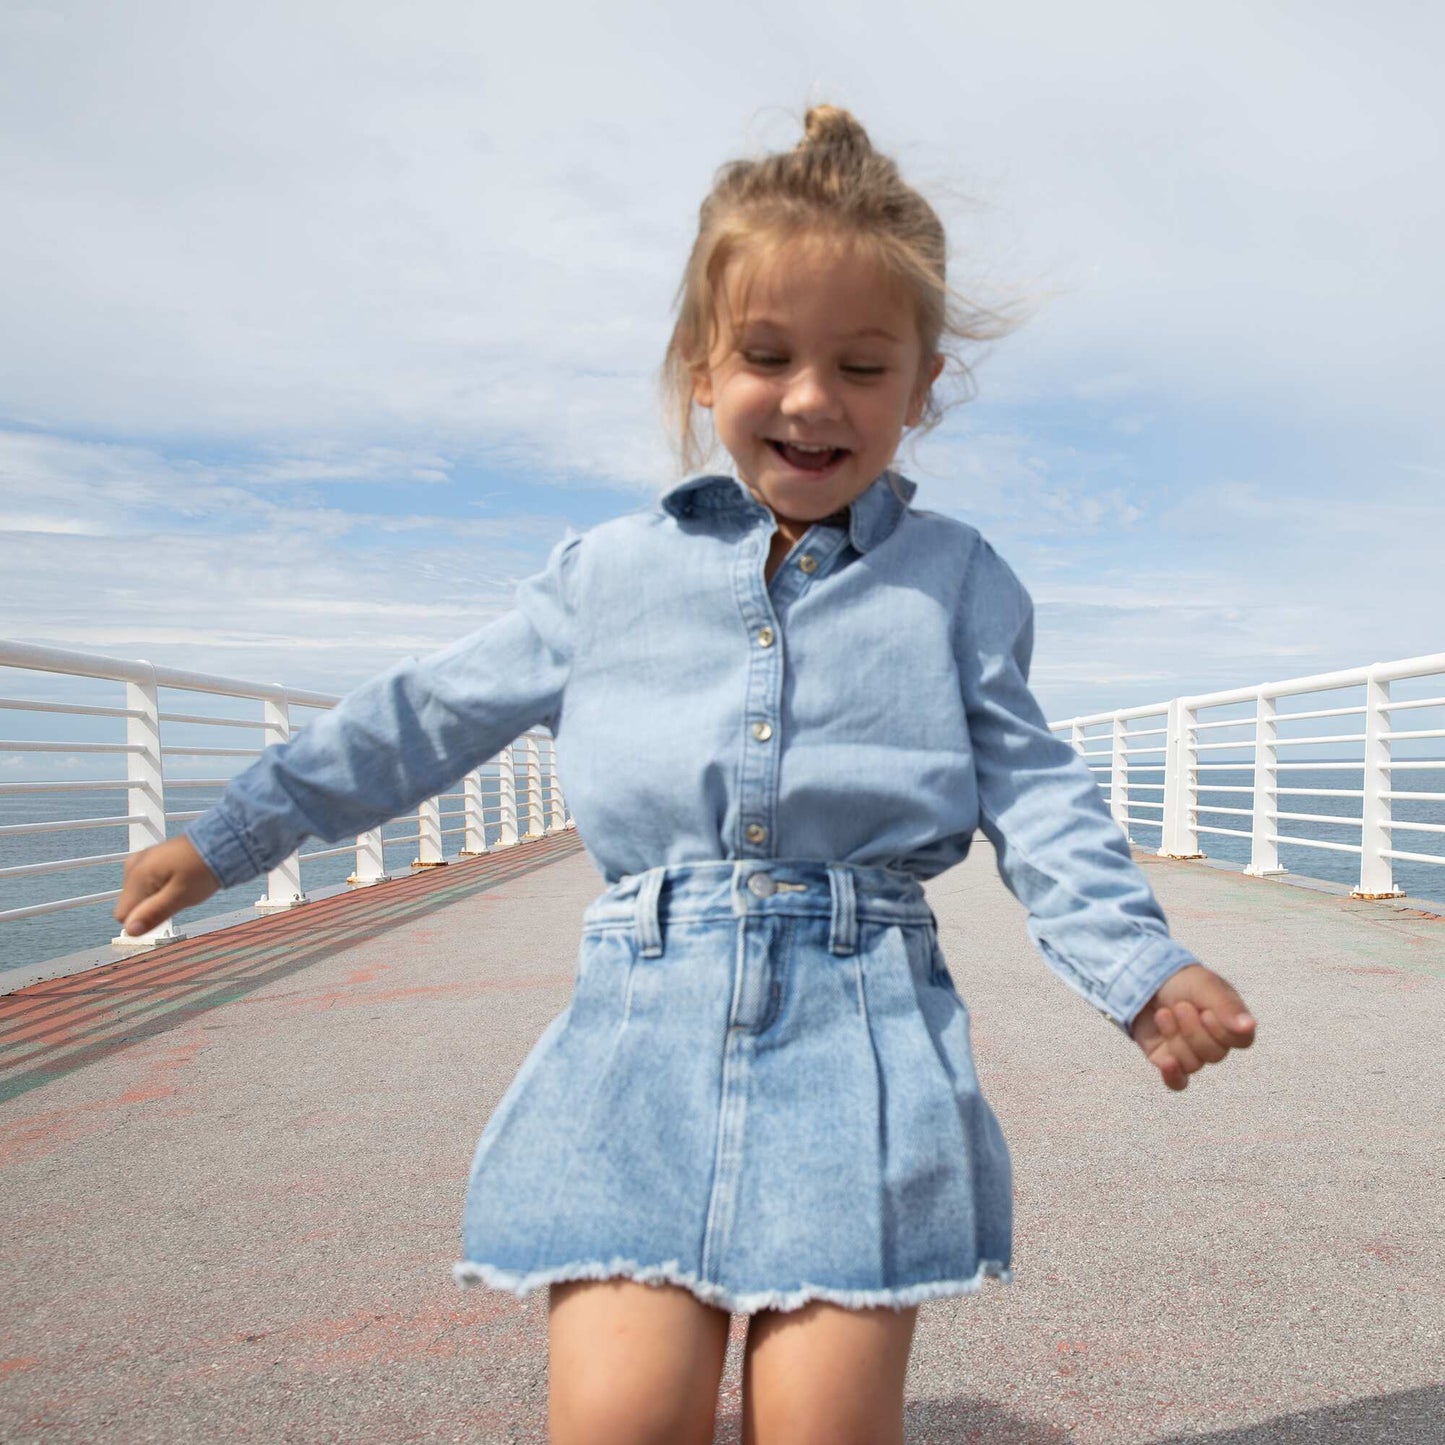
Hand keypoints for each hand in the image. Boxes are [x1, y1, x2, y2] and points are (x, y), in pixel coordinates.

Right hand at [113, 835, 219, 936]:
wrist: (220, 843)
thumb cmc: (203, 869)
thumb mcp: (180, 896)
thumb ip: (153, 913)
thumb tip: (130, 931)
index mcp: (136, 875)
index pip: (123, 914)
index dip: (146, 918)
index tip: (168, 908)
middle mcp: (132, 866)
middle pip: (131, 904)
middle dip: (152, 906)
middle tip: (178, 895)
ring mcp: (141, 860)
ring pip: (140, 894)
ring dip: (158, 896)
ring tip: (181, 885)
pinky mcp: (150, 859)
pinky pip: (147, 883)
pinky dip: (162, 885)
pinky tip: (178, 878)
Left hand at [1130, 963, 1255, 1090]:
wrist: (1143, 979)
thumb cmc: (1181, 981)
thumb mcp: (1205, 985)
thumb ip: (1226, 1006)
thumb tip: (1249, 1026)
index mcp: (1230, 1022)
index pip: (1242, 1041)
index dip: (1222, 1031)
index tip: (1206, 1013)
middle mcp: (1214, 1041)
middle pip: (1215, 1055)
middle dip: (1193, 1030)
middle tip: (1180, 1007)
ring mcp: (1191, 1053)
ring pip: (1193, 1064)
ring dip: (1175, 1037)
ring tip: (1163, 1013)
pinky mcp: (1168, 1060)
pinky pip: (1177, 1082)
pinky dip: (1172, 1075)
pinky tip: (1166, 1061)